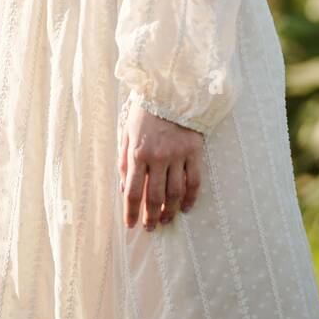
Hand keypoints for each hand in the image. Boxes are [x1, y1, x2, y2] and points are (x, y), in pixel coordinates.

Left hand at [119, 98, 202, 230]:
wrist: (170, 91)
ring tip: (165, 219)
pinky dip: (191, 198)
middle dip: (151, 216)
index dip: (131, 212)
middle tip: (150, 228)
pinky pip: (194, 181)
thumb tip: (124, 189)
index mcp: (138, 153)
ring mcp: (178, 155)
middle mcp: (158, 157)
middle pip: (155, 197)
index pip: (133, 191)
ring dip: (170, 211)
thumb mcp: (127, 133)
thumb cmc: (145, 112)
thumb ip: (124, 162)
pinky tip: (186, 207)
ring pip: (175, 193)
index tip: (131, 225)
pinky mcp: (194, 152)